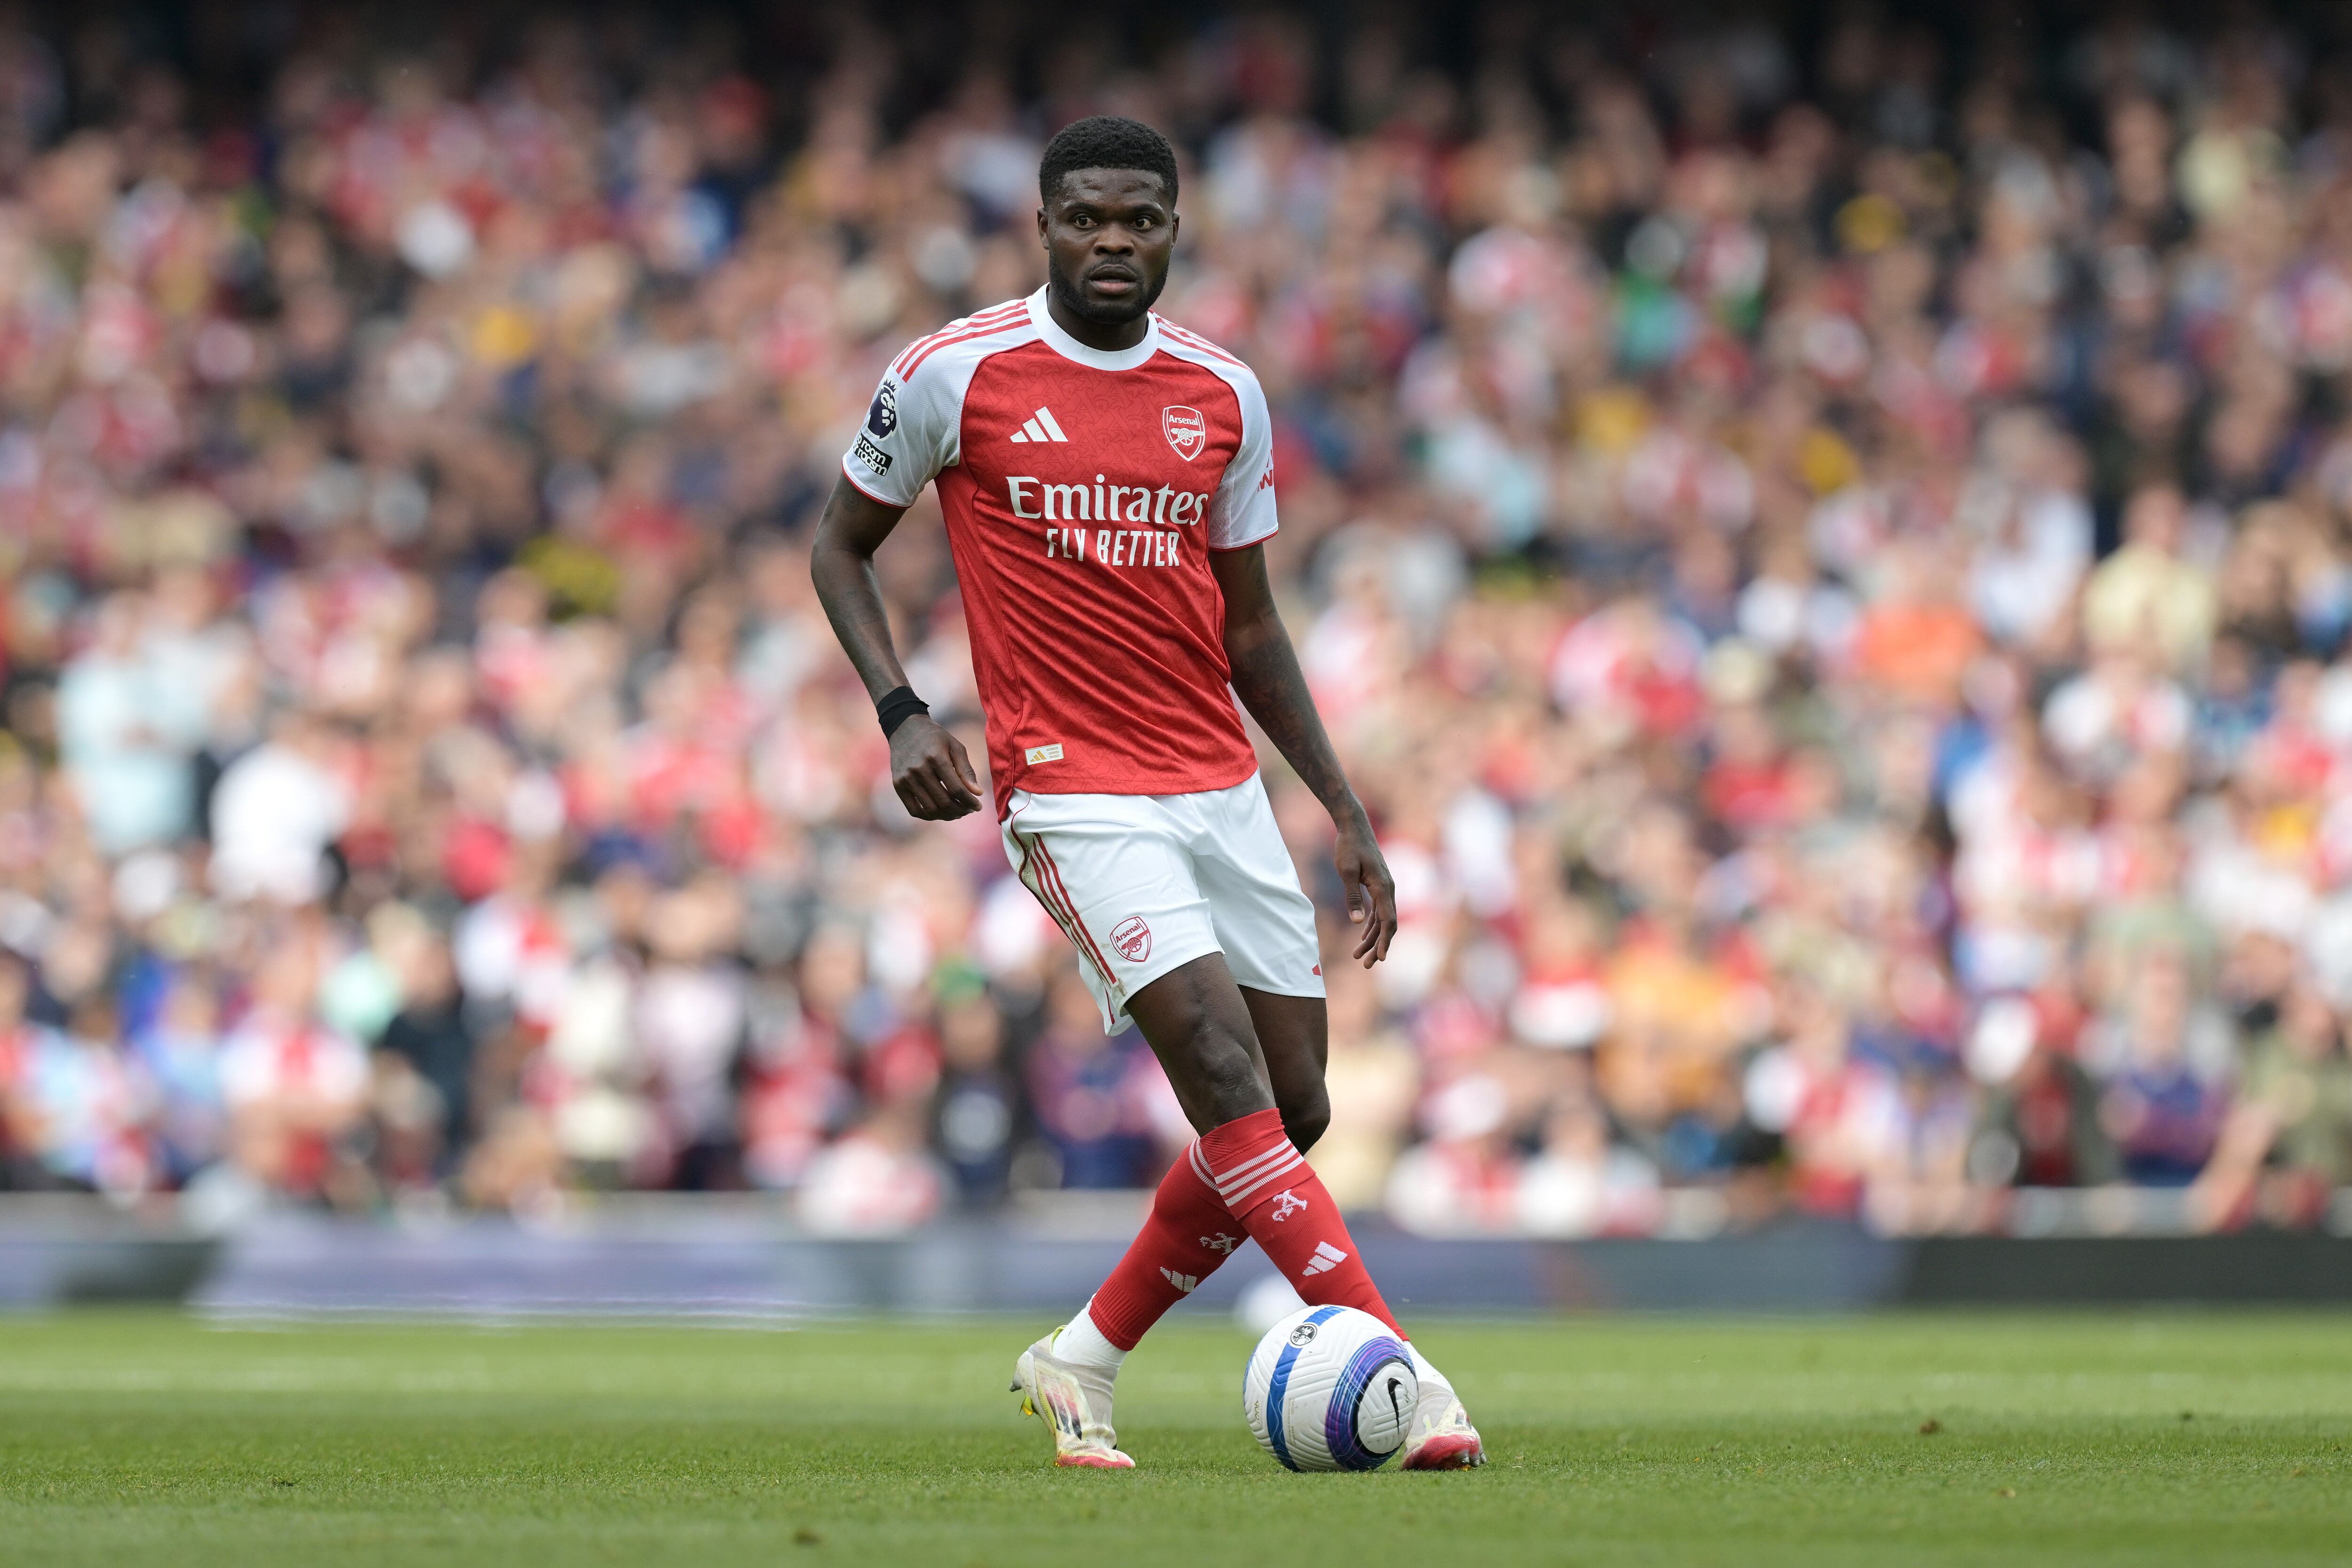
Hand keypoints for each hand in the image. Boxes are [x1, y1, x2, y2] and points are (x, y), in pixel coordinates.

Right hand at [889, 715, 983, 820]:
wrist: (905, 728)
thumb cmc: (935, 738)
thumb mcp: (955, 747)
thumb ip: (966, 770)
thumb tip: (978, 793)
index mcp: (936, 758)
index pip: (956, 789)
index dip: (970, 802)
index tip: (978, 806)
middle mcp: (919, 770)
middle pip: (944, 802)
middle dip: (960, 810)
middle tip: (968, 810)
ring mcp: (906, 779)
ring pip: (930, 809)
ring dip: (947, 815)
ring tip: (957, 812)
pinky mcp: (898, 785)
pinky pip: (914, 810)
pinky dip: (929, 816)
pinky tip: (940, 812)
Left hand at [1333, 811, 1396, 966]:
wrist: (1354, 826)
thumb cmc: (1349, 846)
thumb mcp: (1346, 871)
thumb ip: (1352, 896)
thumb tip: (1357, 922)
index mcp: (1383, 887)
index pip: (1388, 920)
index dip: (1385, 941)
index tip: (1380, 959)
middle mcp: (1388, 889)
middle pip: (1387, 924)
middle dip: (1378, 946)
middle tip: (1366, 965)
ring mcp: (1384, 888)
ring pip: (1382, 919)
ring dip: (1373, 938)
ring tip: (1359, 956)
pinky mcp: (1377, 885)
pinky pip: (1378, 911)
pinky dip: (1371, 925)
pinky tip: (1362, 935)